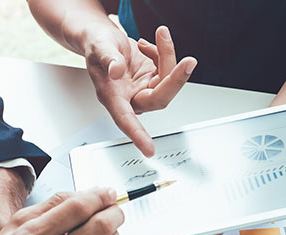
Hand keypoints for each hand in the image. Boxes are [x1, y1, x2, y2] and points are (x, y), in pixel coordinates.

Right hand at [0, 188, 123, 234]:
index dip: (99, 196)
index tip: (106, 192)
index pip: (77, 209)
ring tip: (106, 227)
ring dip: (114, 232)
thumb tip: (83, 194)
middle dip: (114, 212)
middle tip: (114, 208)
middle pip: (100, 228)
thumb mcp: (14, 224)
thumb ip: (50, 205)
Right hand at [84, 24, 196, 156]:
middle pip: (160, 98)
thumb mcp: (99, 46)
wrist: (102, 38)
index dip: (137, 135)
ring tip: (160, 35)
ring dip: (168, 55)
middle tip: (188, 62)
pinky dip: (164, 52)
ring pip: (168, 79)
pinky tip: (147, 45)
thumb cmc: (97, 46)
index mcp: (112, 96)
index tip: (149, 150)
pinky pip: (169, 68)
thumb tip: (116, 71)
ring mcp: (144, 88)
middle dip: (176, 79)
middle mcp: (131, 96)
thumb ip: (108, 59)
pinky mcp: (154, 78)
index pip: (126, 120)